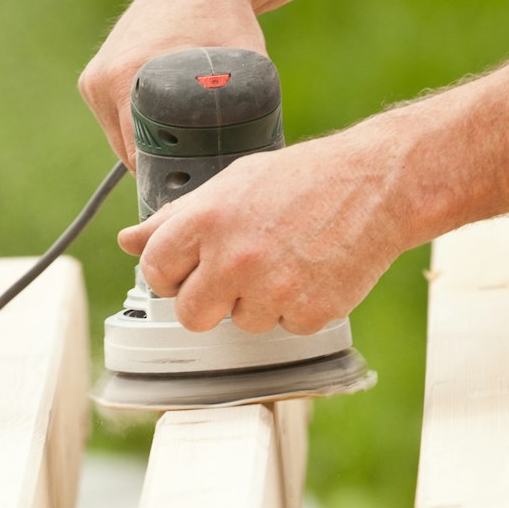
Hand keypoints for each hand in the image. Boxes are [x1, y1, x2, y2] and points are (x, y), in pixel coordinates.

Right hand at [79, 0, 264, 166]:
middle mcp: (101, 79)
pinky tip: (167, 129)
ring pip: (121, 141)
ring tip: (186, 154)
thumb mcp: (245, 67)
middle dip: (161, 169)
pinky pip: (116, 122)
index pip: (140, 157)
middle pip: (129, 153)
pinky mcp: (91, 78)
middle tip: (199, 177)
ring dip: (148, 151)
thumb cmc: (226, 20)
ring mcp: (92, 79)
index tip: (197, 188)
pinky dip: (138, 130)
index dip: (170, 179)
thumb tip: (252, 161)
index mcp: (127, 78)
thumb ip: (248, 112)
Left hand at [117, 120, 413, 334]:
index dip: (171, 273)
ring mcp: (272, 291)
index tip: (188, 269)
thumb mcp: (232, 184)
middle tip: (237, 274)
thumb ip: (177, 217)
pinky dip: (296, 308)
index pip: (155, 271)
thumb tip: (132, 239)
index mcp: (207, 221)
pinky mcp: (308, 313)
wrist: (377, 185)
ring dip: (258, 303)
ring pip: (242, 324)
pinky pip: (285, 327)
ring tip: (285, 261)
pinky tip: (310, 272)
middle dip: (209, 301)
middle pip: (191, 315)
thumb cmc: (304, 179)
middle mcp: (234, 259)